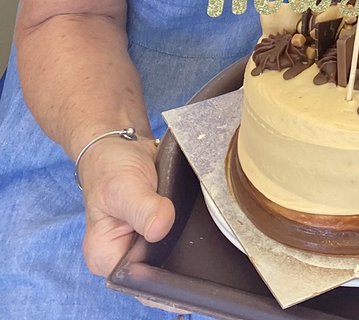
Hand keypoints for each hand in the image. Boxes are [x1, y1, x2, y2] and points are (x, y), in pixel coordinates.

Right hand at [78, 136, 174, 277]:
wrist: (121, 147)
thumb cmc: (111, 168)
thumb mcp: (124, 187)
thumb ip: (144, 209)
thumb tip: (161, 228)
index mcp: (105, 257)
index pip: (138, 279)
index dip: (160, 267)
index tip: (177, 244)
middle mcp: (122, 256)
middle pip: (157, 268)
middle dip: (175, 248)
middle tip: (182, 218)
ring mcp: (139, 246)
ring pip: (170, 252)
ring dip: (182, 234)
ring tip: (182, 209)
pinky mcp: (154, 234)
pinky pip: (175, 237)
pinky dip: (184, 225)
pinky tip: (186, 211)